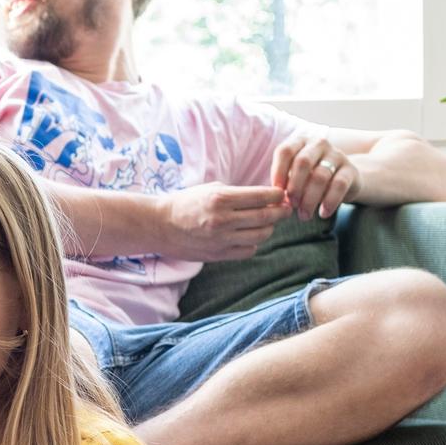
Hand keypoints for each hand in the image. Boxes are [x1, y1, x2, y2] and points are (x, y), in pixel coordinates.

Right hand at [162, 182, 288, 260]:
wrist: (160, 225)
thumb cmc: (186, 203)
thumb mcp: (211, 189)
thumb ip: (238, 193)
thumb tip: (266, 197)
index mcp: (220, 198)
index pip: (261, 196)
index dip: (277, 195)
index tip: (281, 194)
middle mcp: (222, 220)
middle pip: (266, 217)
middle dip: (281, 211)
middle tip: (285, 208)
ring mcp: (221, 240)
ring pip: (261, 235)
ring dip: (269, 228)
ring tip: (267, 222)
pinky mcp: (218, 255)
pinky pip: (248, 251)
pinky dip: (254, 243)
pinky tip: (249, 236)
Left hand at [270, 132, 361, 221]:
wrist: (346, 178)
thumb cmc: (312, 177)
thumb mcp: (296, 175)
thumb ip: (285, 182)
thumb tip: (275, 199)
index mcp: (301, 141)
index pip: (285, 151)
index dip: (278, 172)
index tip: (275, 192)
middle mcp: (319, 143)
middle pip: (302, 162)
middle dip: (294, 187)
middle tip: (291, 205)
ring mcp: (337, 155)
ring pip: (320, 176)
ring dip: (310, 199)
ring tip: (304, 215)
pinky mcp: (351, 170)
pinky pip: (339, 185)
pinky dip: (329, 202)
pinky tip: (323, 213)